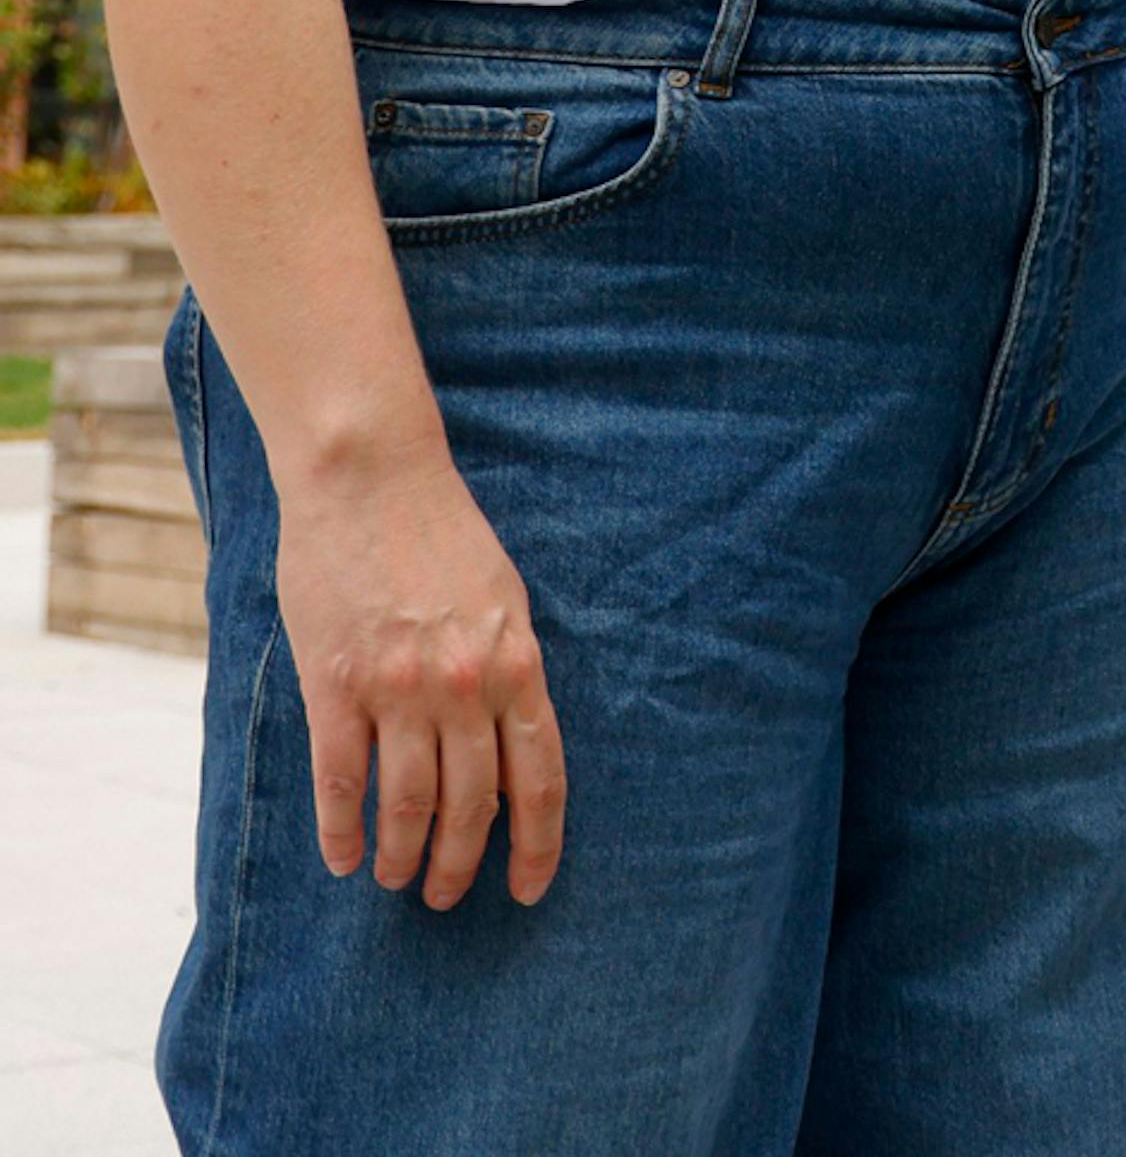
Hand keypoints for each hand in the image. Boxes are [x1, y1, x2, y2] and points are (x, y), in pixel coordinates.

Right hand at [276, 445, 565, 908]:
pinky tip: (345, 858)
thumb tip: (510, 750)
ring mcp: (398, 689)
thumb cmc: (443, 535)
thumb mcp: (504, 598)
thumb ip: (510, 671)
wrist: (373, 478)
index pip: (541, 774)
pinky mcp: (335, 687)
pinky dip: (342, 832)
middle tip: (450, 896)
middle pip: (474, 806)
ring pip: (407, 806)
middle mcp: (465, 683)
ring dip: (405, 857)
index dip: (539, 843)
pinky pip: (342, 783)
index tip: (533, 888)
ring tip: (399, 881)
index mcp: (517, 660)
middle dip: (464, 863)